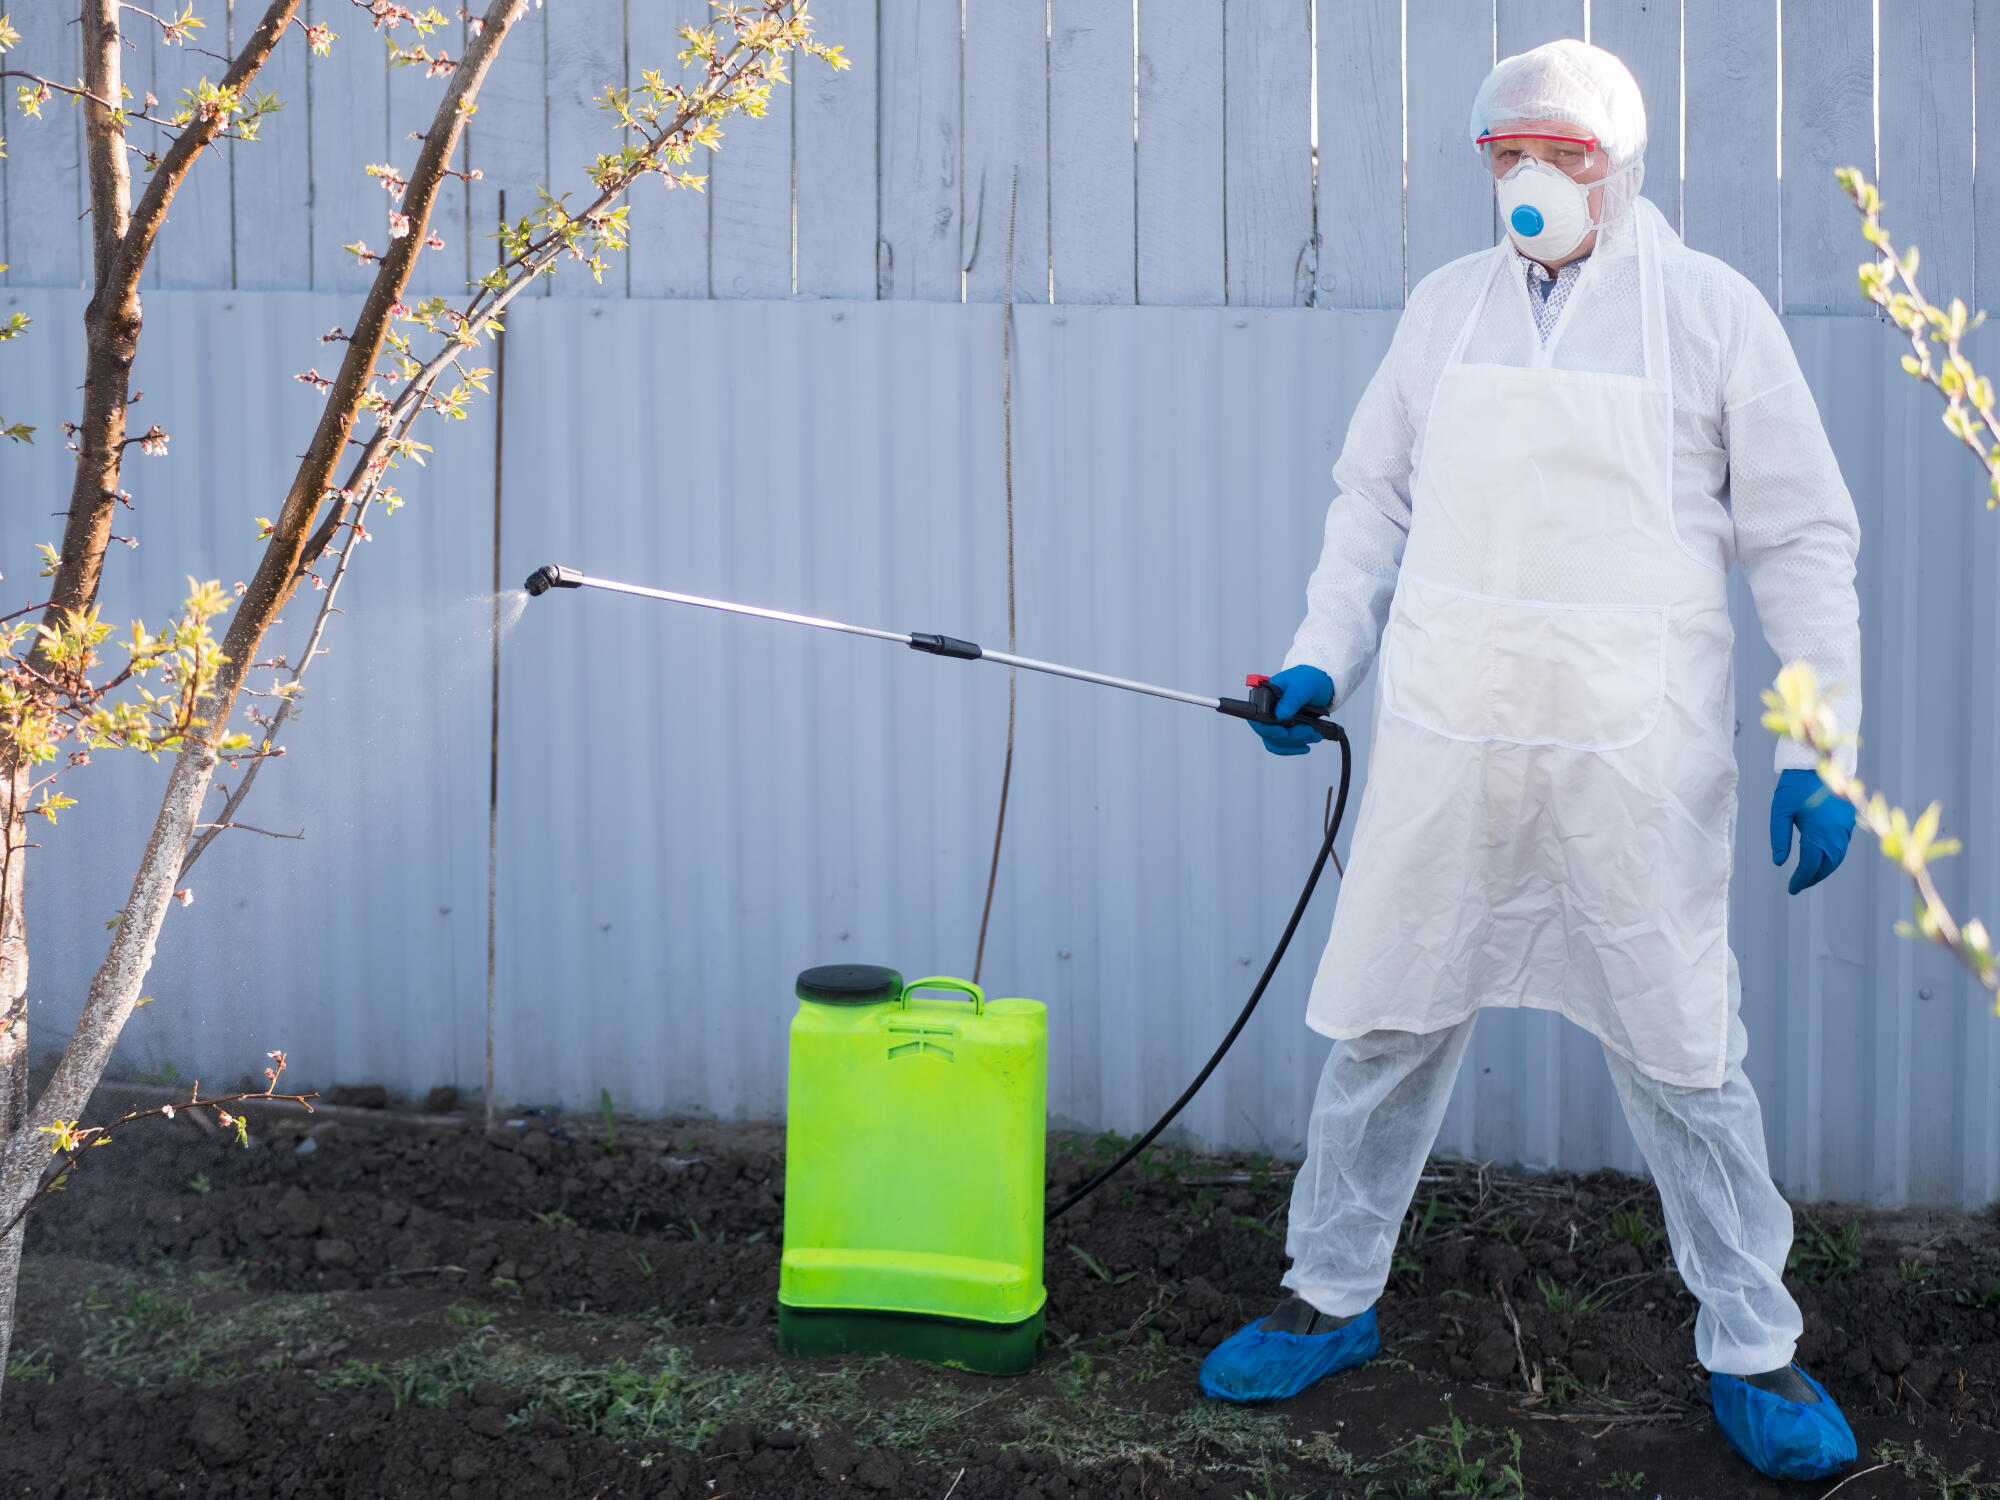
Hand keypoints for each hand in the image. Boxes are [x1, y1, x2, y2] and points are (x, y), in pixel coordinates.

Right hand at [1249, 665, 1334, 755]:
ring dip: (1296, 742)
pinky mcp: (1284, 727)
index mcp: (1266, 695)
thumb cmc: (1310, 678)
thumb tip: (1279, 715)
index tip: (1284, 732)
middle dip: (1290, 737)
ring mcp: (1275, 720)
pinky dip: (1293, 747)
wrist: (1321, 682)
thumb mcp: (1303, 686)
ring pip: (1277, 741)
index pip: (1258, 718)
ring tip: (1314, 735)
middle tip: (1309, 731)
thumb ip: (1291, 699)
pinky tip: (1304, 746)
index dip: (1269, 729)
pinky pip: (1281, 744)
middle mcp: (1267, 709)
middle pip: (1268, 733)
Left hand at [1770, 768, 1855, 894]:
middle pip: (1827, 865)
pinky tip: (1822, 859)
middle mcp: (1836, 832)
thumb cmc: (1794, 787)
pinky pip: (1843, 846)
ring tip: (1809, 876)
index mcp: (1819, 831)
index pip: (1810, 864)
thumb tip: (1779, 863)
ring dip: (1824, 869)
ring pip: (1838, 857)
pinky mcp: (1849, 820)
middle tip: (1799, 885)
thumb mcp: (1780, 811)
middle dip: (1813, 877)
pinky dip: (1833, 857)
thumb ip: (1779, 838)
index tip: (1791, 889)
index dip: (1800, 879)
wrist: (1817, 763)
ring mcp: (1845, 826)